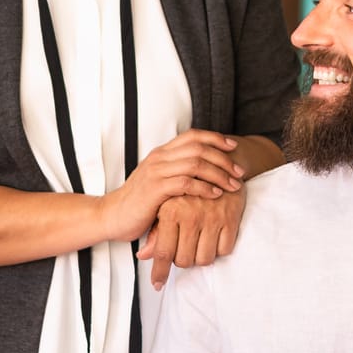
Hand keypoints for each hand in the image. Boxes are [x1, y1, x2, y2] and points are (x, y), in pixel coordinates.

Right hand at [98, 131, 243, 243]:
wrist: (112, 216)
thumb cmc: (139, 202)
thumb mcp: (159, 181)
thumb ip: (177, 171)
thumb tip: (203, 169)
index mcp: (161, 153)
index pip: (193, 136)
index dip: (215, 138)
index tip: (234, 147)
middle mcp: (159, 158)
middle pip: (198, 148)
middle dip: (223, 159)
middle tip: (239, 172)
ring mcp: (156, 172)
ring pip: (195, 164)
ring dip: (219, 174)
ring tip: (233, 185)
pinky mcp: (155, 189)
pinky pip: (185, 183)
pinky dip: (204, 188)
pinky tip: (216, 195)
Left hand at [139, 188, 245, 288]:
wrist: (220, 165)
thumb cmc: (188, 189)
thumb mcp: (167, 205)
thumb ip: (156, 232)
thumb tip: (143, 255)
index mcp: (170, 211)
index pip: (163, 252)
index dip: (159, 272)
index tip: (157, 284)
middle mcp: (190, 215)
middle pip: (183, 260)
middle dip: (182, 261)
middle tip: (183, 252)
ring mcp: (212, 217)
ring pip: (204, 258)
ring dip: (200, 257)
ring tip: (198, 245)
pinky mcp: (230, 219)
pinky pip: (224, 250)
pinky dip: (218, 249)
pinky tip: (213, 238)